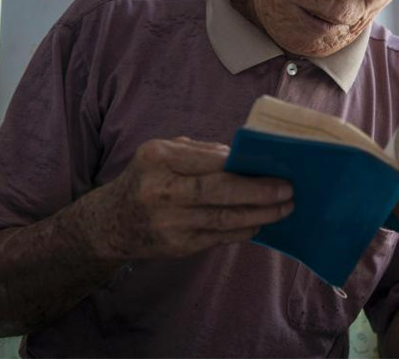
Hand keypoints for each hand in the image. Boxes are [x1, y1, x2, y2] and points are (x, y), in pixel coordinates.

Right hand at [92, 137, 293, 260]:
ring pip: (224, 219)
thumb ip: (201, 152)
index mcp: (158, 158)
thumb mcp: (163, 154)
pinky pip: (219, 237)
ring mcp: (168, 223)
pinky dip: (243, 230)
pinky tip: (259, 222)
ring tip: (284, 208)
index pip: (210, 161)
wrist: (111, 223)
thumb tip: (245, 157)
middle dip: (259, 192)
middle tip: (288, 190)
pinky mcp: (177, 247)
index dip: (245, 166)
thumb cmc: (147, 178)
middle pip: (219, 191)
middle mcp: (161, 191)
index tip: (276, 166)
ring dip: (259, 215)